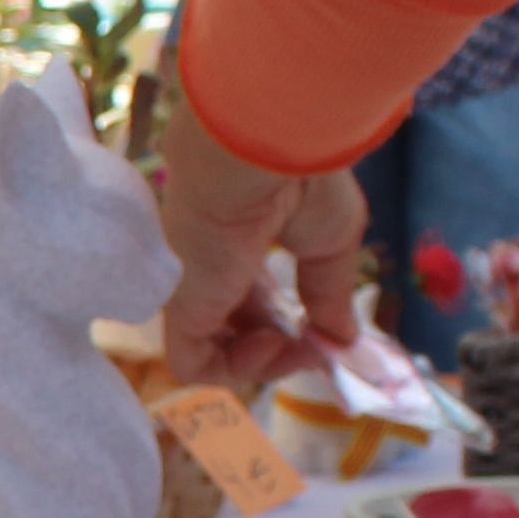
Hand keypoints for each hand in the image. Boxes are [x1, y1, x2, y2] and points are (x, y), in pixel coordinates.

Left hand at [150, 75, 371, 386]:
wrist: (262, 146)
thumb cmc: (298, 173)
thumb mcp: (332, 238)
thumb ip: (329, 292)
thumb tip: (340, 339)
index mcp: (236, 241)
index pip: (249, 297)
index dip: (286, 324)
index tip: (324, 331)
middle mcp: (207, 267)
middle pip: (232, 328)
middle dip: (279, 348)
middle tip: (316, 345)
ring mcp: (189, 287)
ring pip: (210, 352)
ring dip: (261, 365)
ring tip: (296, 346)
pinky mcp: (178, 303)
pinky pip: (190, 364)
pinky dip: (234, 371)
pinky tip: (272, 346)